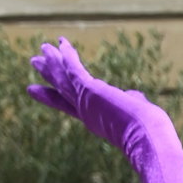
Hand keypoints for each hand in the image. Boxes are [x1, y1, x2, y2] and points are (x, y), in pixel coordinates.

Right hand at [28, 37, 181, 168]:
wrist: (146, 140)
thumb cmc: (149, 134)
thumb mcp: (138, 116)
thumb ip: (132, 103)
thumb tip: (134, 96)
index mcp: (94, 121)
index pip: (69, 105)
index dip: (52, 97)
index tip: (34, 90)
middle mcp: (86, 112)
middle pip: (61, 88)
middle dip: (49, 73)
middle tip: (34, 60)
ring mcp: (85, 101)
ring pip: (64, 77)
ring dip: (54, 60)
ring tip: (43, 47)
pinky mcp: (90, 90)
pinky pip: (75, 69)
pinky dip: (68, 55)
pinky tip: (62, 42)